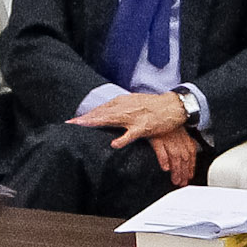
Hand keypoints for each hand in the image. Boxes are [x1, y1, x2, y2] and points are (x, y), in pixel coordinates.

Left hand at [73, 90, 198, 186]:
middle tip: (72, 123)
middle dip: (86, 119)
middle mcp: (126, 107)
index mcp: (124, 102)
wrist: (174, 105)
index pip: (102, 108)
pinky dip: (122, 139)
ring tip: (84, 127)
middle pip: (102, 113)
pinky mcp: (144, 127)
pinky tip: (114, 145)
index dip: (87, 115)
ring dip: (97, 123)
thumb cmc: (155, 105)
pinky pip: (131, 134)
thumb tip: (107, 113)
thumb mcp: (135, 102)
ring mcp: (134, 117)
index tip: (74, 121)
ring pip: (112, 119)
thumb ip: (121, 108)